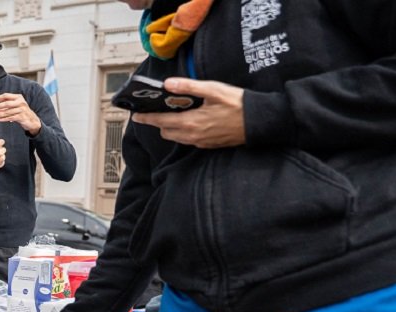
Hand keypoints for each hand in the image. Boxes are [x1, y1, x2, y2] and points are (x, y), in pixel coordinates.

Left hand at [0, 93, 41, 135]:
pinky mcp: (22, 117)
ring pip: (7, 112)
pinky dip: (4, 119)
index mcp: (18, 97)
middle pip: (6, 103)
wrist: (32, 120)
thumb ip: (7, 104)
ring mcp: (22, 110)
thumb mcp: (16, 105)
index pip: (6, 95)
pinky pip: (10, 118)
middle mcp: (20, 102)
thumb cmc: (21, 112)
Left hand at [130, 78, 245, 148]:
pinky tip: (192, 120)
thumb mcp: (213, 90)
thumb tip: (168, 84)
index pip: (160, 122)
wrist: (259, 122)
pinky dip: (184, 132)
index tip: (136, 116)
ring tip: (175, 113)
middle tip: (159, 109)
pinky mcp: (208, 145)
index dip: (146, 118)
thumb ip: (189, 87)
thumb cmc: (238, 104)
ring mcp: (201, 142)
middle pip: (166, 131)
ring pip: (177, 137)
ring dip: (171, 127)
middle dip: (159, 122)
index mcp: (191, 122)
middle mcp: (193, 136)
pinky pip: (189, 140)